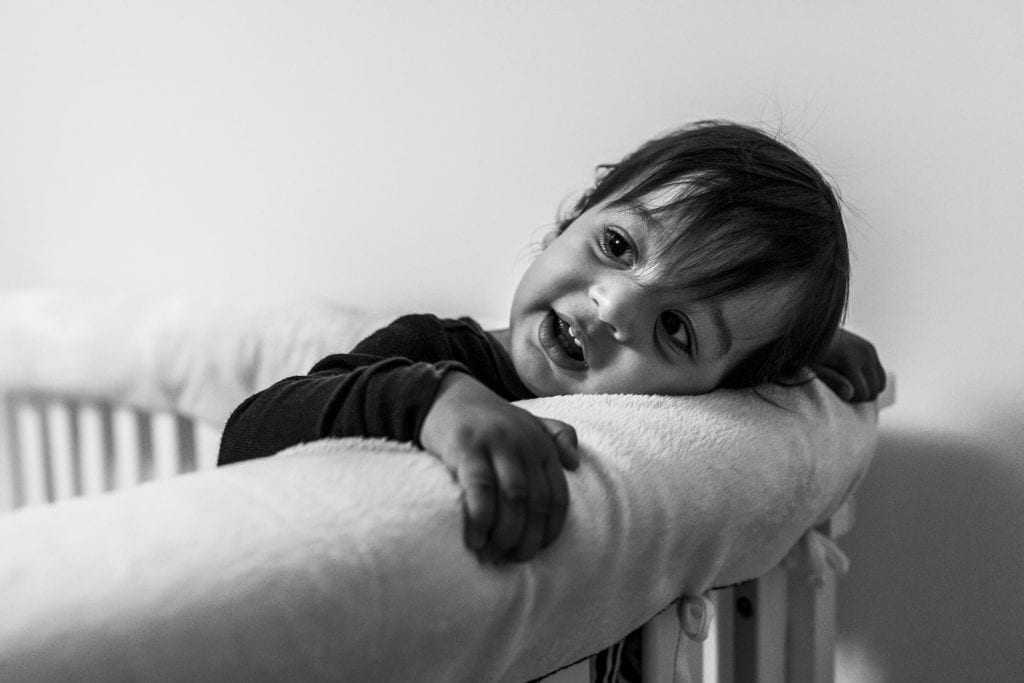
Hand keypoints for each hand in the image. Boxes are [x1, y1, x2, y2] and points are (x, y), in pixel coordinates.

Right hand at [419, 372, 579, 561]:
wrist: (446, 394)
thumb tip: (575, 462)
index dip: (550, 531)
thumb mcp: (528, 422)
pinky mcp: (467, 448)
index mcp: (542, 445)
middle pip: (536, 504)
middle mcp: (524, 445)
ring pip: (513, 500)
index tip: (536, 551)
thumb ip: (556, 436)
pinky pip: (481, 490)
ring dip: (505, 535)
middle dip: (526, 539)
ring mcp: (497, 445)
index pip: (558, 498)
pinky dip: (481, 520)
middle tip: (511, 559)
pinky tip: (474, 539)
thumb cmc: (489, 419)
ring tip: (491, 555)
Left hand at [812, 328, 885, 402]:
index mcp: (849, 358)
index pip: (862, 393)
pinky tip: (851, 378)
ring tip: (844, 385)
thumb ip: (831, 382)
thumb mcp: (812, 370)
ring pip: (880, 385)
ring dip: (865, 390)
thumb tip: (849, 393)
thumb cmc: (804, 355)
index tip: (833, 394)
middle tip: (838, 390)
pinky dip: (869, 382)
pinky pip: (879, 375)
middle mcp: (863, 352)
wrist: (806, 331)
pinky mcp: (870, 348)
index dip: (848, 400)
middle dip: (858, 397)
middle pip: (874, 391)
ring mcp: (869, 349)